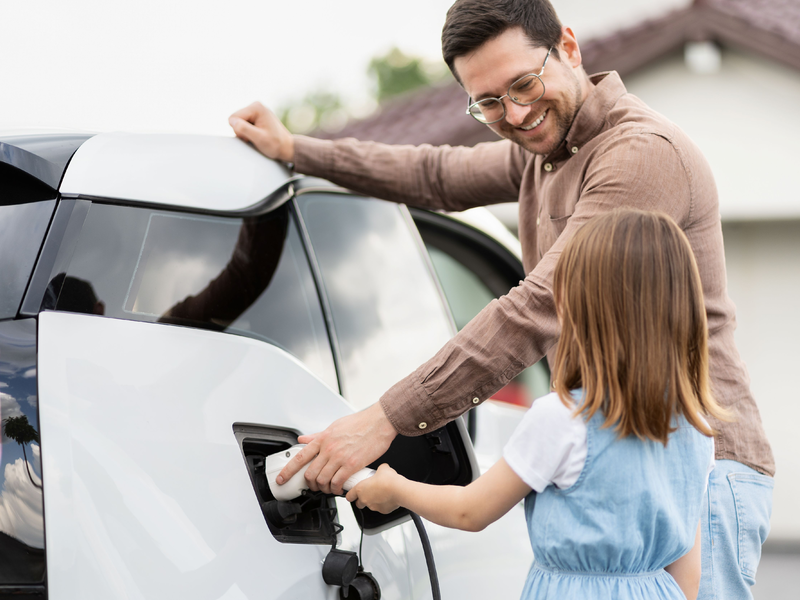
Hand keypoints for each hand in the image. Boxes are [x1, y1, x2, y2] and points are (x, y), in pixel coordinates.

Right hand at [228, 102, 294, 162]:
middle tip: (255, 137)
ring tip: (258, 136)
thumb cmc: (276, 144)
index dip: (239, 131)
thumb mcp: (259, 138)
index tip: (252, 136)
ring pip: (238, 123)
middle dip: (242, 131)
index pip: (234, 118)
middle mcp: (256, 106)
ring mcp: (256, 111)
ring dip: (245, 133)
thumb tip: (231, 121)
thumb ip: (244, 129)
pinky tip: (258, 135)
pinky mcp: (256, 116)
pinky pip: (243, 124)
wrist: (287, 147)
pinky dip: (248, 132)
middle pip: (236, 119)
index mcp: (256, 107)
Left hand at [277, 402, 396, 494]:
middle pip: (310, 474)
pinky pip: (338, 483)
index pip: (300, 457)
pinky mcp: (352, 464)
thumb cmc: (360, 423)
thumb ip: (317, 435)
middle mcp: (329, 449)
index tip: (282, 479)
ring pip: (323, 481)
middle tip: (315, 486)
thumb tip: (303, 439)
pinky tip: (338, 488)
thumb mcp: (334, 426)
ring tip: (328, 488)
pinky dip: (336, 489)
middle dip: (311, 484)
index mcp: (323, 439)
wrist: (379, 422)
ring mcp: (340, 457)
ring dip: (323, 488)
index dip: (288, 471)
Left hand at [346, 464, 401, 513]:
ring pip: (370, 506)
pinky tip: (387, 498)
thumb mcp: (382, 468)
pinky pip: (380, 508)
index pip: (349, 496)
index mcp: (360, 489)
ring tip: (380, 493)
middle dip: (361, 500)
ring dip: (372, 501)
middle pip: (358, 503)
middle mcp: (365, 499)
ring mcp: (373, 506)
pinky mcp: (382, 511)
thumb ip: (378, 470)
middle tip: (367, 493)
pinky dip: (382, 504)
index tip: (351, 493)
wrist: (399, 490)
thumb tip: (382, 468)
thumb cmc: (388, 480)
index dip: (350, 495)